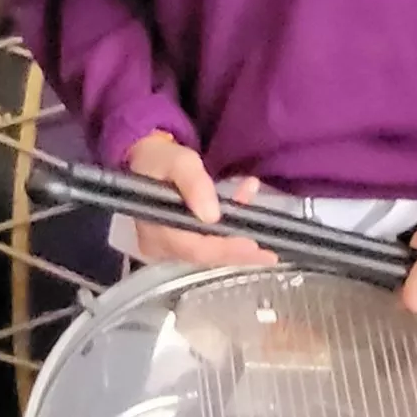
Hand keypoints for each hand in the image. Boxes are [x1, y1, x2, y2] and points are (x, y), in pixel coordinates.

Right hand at [122, 132, 273, 267]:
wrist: (146, 161)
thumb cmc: (161, 160)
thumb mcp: (179, 162)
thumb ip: (194, 184)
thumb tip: (212, 216)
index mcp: (155, 229)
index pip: (194, 248)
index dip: (226, 249)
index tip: (253, 246)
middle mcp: (159, 247)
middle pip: (205, 257)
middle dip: (239, 253)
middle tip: (270, 255)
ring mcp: (167, 249)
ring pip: (209, 253)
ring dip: (237, 242)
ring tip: (263, 232)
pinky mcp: (178, 245)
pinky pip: (207, 246)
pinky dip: (229, 236)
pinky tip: (246, 219)